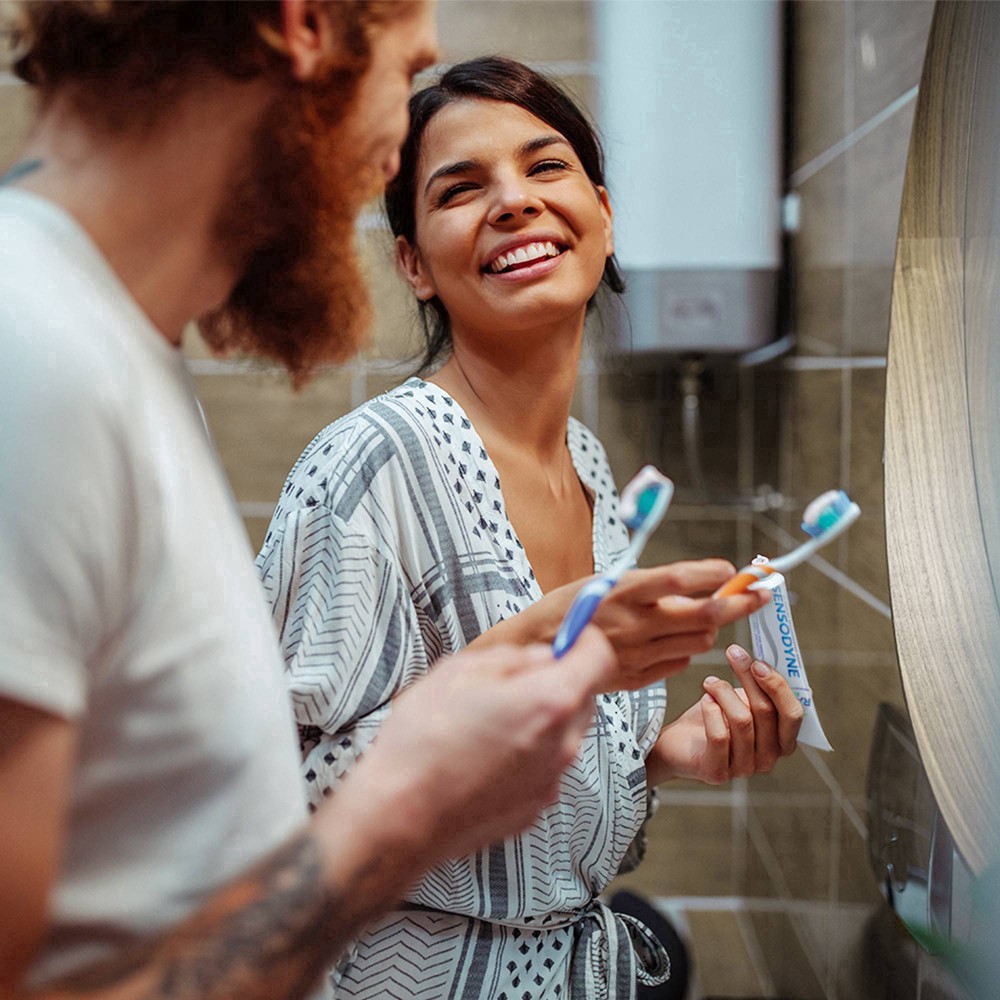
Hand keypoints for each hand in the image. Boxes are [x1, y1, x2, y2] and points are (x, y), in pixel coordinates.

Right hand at [329, 626, 615, 870]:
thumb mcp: (459, 671)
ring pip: (563, 734)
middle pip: (584, 698)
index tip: (567, 636)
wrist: (400, 816)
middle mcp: (563, 744)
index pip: (600, 658)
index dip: (584, 640)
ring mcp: (551, 782)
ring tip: (488, 723)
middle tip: (513, 681)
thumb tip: (541, 658)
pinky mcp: (535, 808)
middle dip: (559, 682)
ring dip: (541, 721)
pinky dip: (526, 755)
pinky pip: (544, 767)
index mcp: (550, 701)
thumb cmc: (423, 741)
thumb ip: (512, 658)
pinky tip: (483, 757)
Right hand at [476, 560, 769, 689]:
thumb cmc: (569, 606)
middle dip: (739, 603)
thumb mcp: (604, 581)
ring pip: (698, 641)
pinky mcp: (636, 677)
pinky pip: (678, 662)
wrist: (534, 650)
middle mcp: (634, 624)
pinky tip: (675, 639)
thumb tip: (696, 583)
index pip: (678, 579)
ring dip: (711, 626)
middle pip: (703, 616)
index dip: (712, 575)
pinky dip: (686, 648)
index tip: (736, 570)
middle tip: (762, 592)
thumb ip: (647, 584)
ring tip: (709, 615)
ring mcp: (637, 654)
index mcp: (624, 592)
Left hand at [646, 644, 802, 784]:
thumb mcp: (741, 700)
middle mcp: (768, 759)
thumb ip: (758, 688)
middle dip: (748, 677)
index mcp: (782, 741)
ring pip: (742, 721)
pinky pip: (720, 736)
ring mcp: (745, 768)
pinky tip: (704, 699)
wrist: (679, 744)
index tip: (758, 662)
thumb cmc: (715, 717)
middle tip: (732, 653)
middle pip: (766, 712)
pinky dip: (711, 710)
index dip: (778, 686)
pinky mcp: (718, 772)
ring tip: (709, 682)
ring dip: (723, 692)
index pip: (793, 714)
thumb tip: (762, 661)